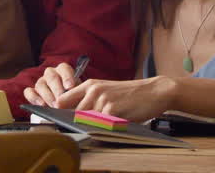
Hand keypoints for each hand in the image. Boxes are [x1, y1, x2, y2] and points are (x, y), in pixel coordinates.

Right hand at [23, 62, 79, 107]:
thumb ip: (77, 92)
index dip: (67, 77)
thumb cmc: (74, 97)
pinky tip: (42, 105)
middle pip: (51, 77)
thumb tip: (77, 96)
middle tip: (61, 100)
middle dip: (57, 89)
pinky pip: (29, 92)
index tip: (70, 87)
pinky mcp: (32, 91)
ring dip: (47, 96)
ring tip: (54, 106)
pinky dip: (34, 98)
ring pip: (40, 85)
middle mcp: (51, 73)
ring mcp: (41, 82)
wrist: (68, 104)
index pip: (64, 69)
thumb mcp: (78, 93)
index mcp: (63, 70)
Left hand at [53, 77, 174, 122]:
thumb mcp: (107, 91)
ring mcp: (102, 100)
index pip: (64, 99)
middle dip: (81, 123)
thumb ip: (91, 100)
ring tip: (111, 122)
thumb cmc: (131, 95)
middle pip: (75, 114)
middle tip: (97, 124)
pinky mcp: (111, 110)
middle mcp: (94, 90)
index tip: (62, 120)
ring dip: (96, 126)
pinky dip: (106, 129)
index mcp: (91, 85)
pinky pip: (101, 126)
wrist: (154, 91)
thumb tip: (73, 116)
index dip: (60, 111)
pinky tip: (116, 124)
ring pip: (88, 121)